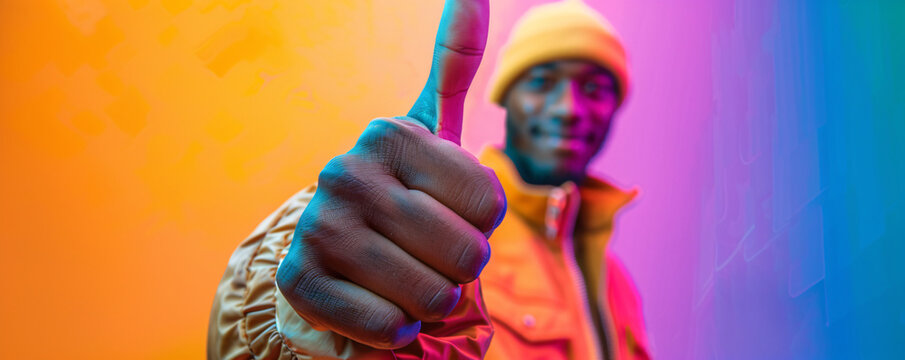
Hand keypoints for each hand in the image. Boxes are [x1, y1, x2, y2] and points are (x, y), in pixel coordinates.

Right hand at [275, 0, 503, 349]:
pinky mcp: (299, 282)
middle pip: (468, 253)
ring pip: (433, 297)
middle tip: (428, 253)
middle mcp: (346, 171)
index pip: (490, 203)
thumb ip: (451, 65)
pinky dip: (396, 330)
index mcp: (389, 133)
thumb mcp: (427, 130)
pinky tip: (379, 306)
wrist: (334, 254)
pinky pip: (389, 328)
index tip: (447, 211)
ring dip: (432, 301)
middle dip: (461, 268)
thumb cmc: (401, 194)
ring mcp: (319, 227)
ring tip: (405, 279)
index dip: (481, 223)